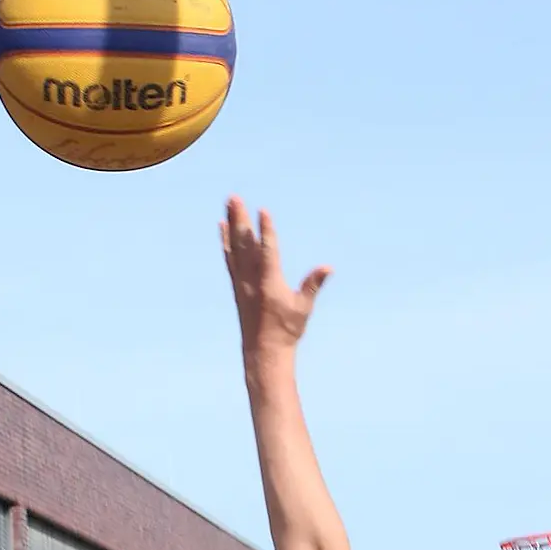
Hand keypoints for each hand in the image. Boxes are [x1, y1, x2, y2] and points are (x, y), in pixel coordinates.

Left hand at [221, 198, 330, 361]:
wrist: (263, 351)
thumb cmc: (287, 330)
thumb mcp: (303, 308)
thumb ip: (312, 285)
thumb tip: (327, 268)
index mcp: (270, 283)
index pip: (268, 252)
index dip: (266, 231)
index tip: (263, 211)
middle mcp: (252, 280)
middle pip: (245, 244)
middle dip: (241, 219)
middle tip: (235, 197)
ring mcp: (242, 281)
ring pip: (235, 246)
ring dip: (232, 223)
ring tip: (229, 202)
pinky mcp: (237, 285)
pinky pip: (230, 257)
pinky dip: (226, 241)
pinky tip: (223, 226)